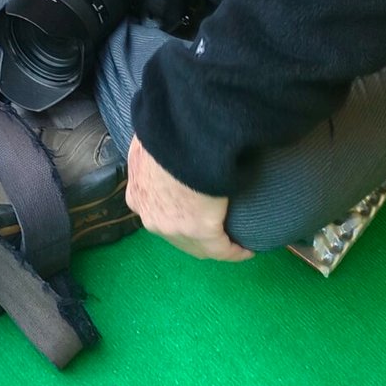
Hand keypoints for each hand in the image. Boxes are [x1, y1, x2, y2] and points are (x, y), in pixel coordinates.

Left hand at [126, 135, 252, 261]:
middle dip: (193, 233)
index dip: (174, 214)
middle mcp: (151, 217)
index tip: (192, 210)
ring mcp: (173, 228)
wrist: (177, 137)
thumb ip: (154, 154)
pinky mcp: (200, 231)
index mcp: (138, 195)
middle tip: (216, 228)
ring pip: (197, 245)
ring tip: (234, 240)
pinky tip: (248, 249)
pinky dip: (235, 250)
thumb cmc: (164, 135)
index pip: (157, 212)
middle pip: (176, 234)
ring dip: (215, 244)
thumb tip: (162, 144)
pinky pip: (222, 248)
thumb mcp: (150, 144)